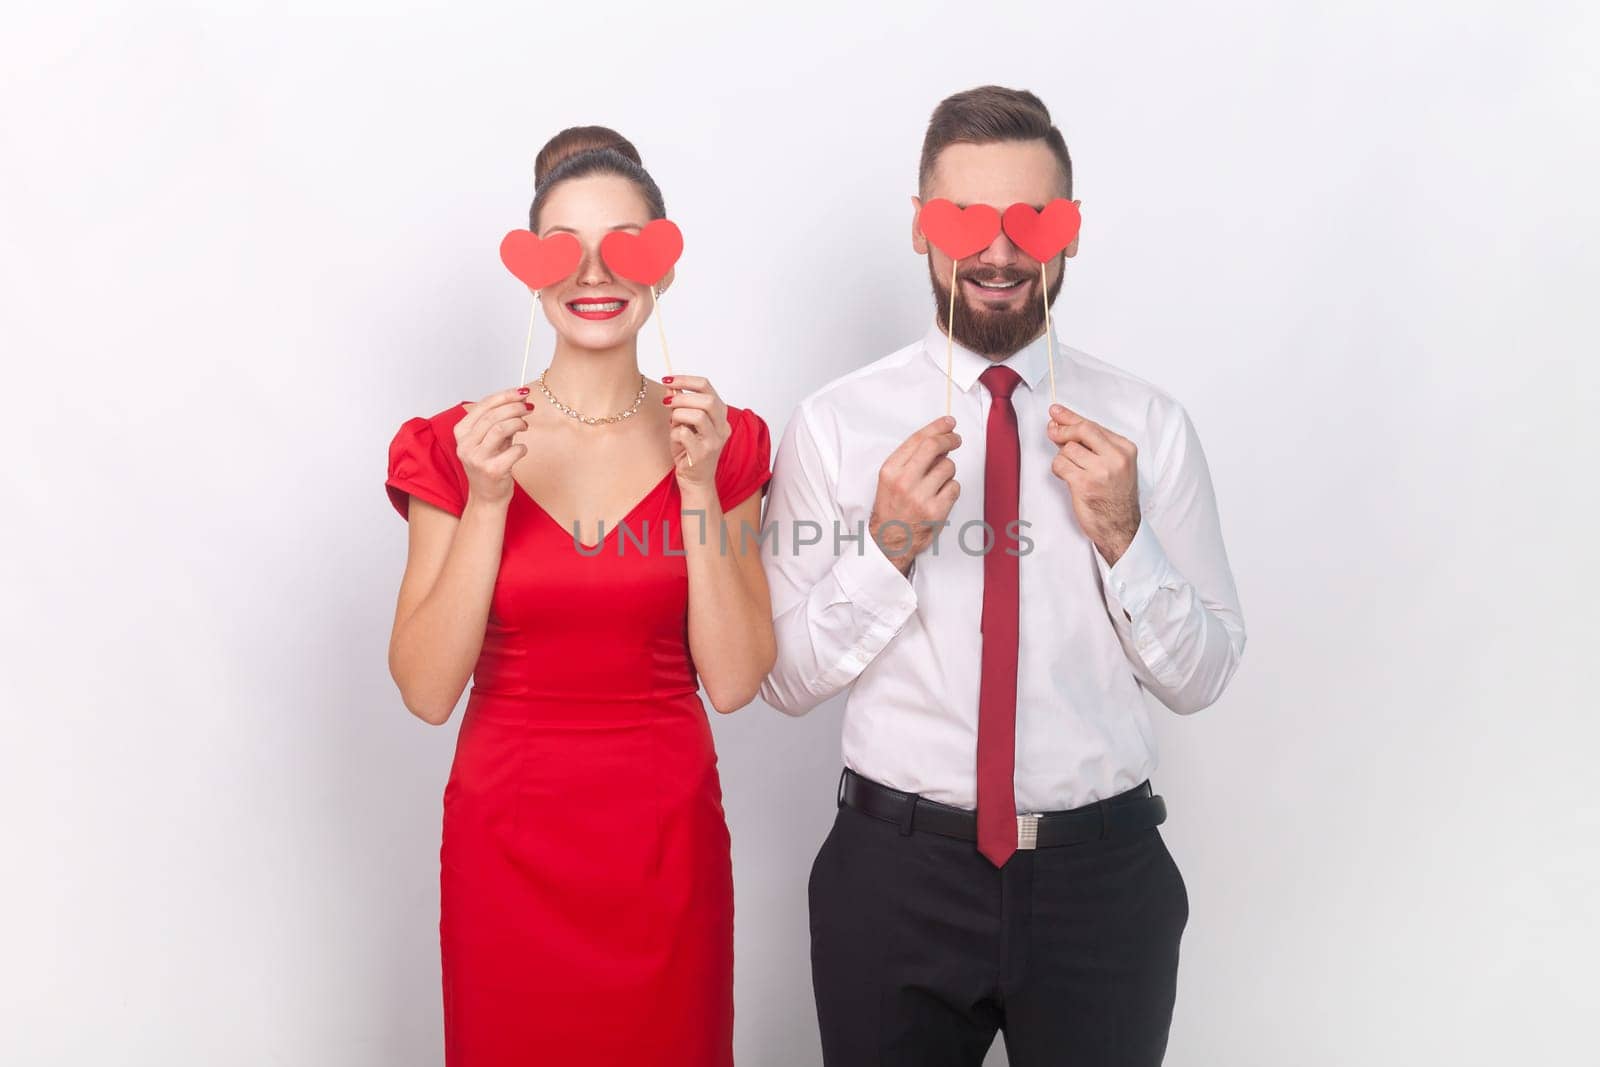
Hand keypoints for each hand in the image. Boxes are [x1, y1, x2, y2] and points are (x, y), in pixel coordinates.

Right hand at [456, 387, 533, 504]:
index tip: (522, 392)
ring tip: (525, 425)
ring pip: (501, 429)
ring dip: (518, 423)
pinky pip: (514, 450)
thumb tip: (520, 399)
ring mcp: (477, 459)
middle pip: (493, 416)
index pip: (483, 406)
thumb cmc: (490, 464)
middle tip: (528, 407)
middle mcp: (465, 445)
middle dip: (515, 407)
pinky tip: (521, 450)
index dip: (505, 396)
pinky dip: (522, 447)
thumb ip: (500, 420)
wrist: (487, 497)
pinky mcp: (492, 471)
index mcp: (461, 432)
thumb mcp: (490, 439)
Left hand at [661, 374, 729, 493]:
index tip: (668, 379)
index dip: (686, 380)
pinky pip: (684, 433)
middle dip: (682, 398)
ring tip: (672, 423)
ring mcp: (714, 442)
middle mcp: (722, 428)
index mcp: (720, 416)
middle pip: (707, 400)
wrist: (695, 481)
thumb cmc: (690, 451)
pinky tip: (675, 439)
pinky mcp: (702, 454)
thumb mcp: (685, 424)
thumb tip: (671, 387)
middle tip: (667, 403)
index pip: (708, 387)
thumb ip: (681, 406)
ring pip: (698, 415)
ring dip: (678, 415)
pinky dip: (674, 433)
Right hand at [870, 416, 961, 573]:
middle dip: (949, 439)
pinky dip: (951, 489)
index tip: (948, 423)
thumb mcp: (890, 479)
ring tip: (937, 482)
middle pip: (934, 447)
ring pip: (948, 467)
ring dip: (948, 471)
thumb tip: (938, 440)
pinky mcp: (936, 511)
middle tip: (956, 439)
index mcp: (890, 470)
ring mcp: (920, 497)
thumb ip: (911, 459)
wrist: (889, 540)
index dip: (937, 427)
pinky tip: (940, 496)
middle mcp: (904, 482)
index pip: (918, 440)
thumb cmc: (892, 508)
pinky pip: (955, 487)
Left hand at [1046, 403, 1139, 563]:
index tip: (1056, 412)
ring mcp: (1100, 471)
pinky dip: (1058, 469)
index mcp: (1124, 449)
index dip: (1070, 417)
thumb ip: (1095, 445)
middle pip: (1081, 430)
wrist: (1121, 527)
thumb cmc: (1115, 496)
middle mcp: (1115, 457)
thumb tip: (1064, 424)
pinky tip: (1067, 477)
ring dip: (1062, 457)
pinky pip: (1060, 465)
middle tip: (1052, 431)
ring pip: (1067, 449)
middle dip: (1062, 429)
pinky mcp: (1084, 485)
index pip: (1093, 425)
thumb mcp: (1115, 465)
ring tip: (1071, 469)